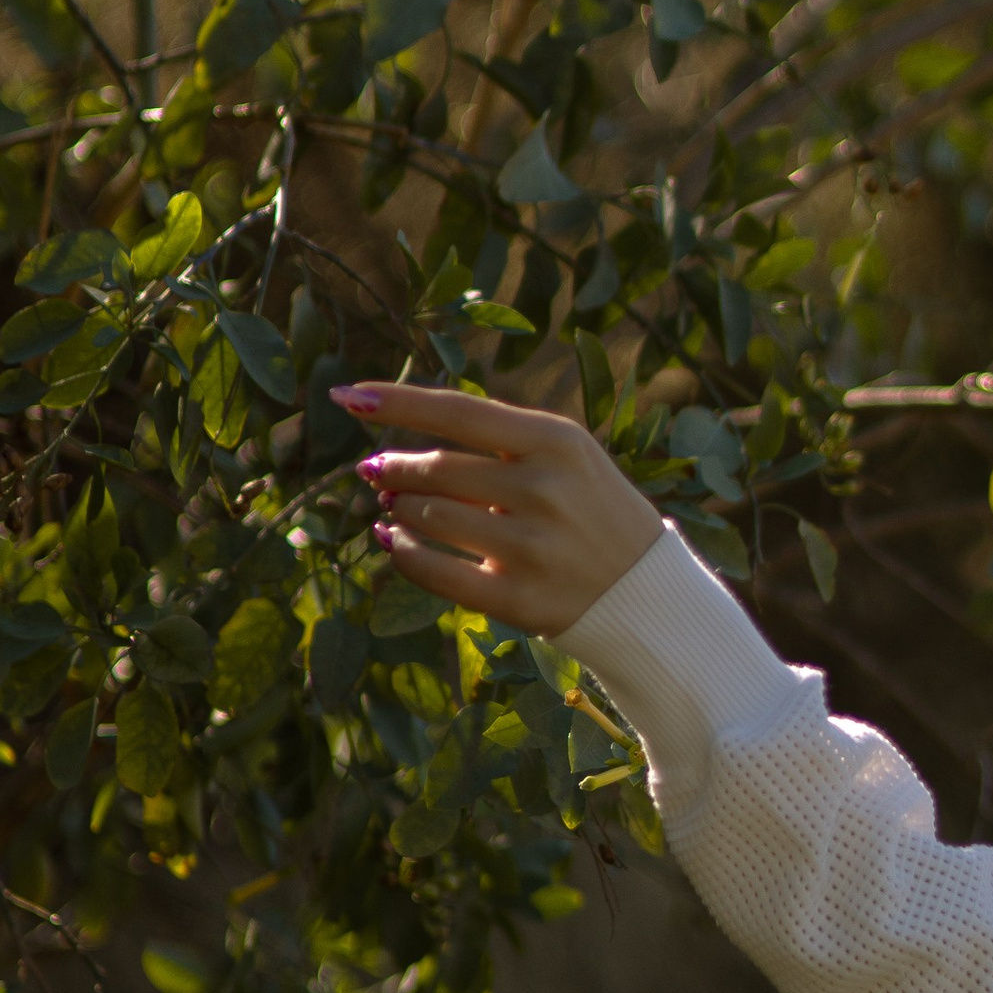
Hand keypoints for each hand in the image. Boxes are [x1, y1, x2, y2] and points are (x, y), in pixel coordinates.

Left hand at [331, 381, 666, 637]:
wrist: (646, 592)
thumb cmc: (591, 511)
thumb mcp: (566, 457)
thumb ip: (495, 442)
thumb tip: (393, 450)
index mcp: (557, 441)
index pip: (458, 412)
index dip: (395, 402)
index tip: (346, 395)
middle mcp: (544, 489)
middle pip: (436, 467)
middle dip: (393, 467)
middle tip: (375, 470)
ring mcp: (531, 545)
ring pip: (428, 517)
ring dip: (398, 510)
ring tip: (393, 508)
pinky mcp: (519, 597)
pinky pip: (434, 571)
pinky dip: (402, 554)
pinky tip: (393, 543)